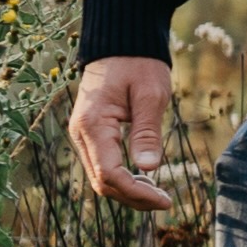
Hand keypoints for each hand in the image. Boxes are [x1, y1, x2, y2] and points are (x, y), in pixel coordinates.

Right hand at [70, 55, 179, 209]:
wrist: (120, 44)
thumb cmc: (138, 65)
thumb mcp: (151, 95)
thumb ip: (147, 131)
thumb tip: (149, 168)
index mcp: (92, 124)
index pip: (110, 174)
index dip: (137, 193)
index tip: (166, 200)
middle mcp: (80, 133)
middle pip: (102, 182)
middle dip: (134, 198)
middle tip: (166, 202)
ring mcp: (82, 134)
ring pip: (100, 177)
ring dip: (128, 191)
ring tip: (159, 194)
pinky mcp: (90, 134)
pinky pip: (102, 165)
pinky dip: (123, 178)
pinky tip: (146, 180)